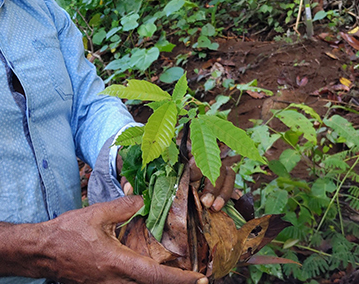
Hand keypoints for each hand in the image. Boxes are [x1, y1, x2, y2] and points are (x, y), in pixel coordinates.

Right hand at [41, 196, 206, 283]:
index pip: (157, 276)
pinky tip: (149, 274)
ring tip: (178, 277)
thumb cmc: (67, 233)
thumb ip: (123, 207)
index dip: (181, 280)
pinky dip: (143, 282)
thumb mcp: (96, 214)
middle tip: (198, 279)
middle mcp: (115, 281)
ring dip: (159, 283)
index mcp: (118, 263)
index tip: (201, 280)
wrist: (42, 252)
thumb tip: (143, 201)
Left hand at [116, 154, 237, 211]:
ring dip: (223, 189)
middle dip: (213, 183)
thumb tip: (127, 189)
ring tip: (215, 207)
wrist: (148, 158)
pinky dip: (230, 190)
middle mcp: (196, 156)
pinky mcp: (212, 178)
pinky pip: (228, 179)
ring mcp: (207, 165)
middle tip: (205, 203)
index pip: (194, 154)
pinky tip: (231, 201)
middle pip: (214, 163)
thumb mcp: (135, 166)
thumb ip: (130, 176)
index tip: (190, 180)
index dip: (195, 169)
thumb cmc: (144, 162)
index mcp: (179, 150)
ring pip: (225, 171)